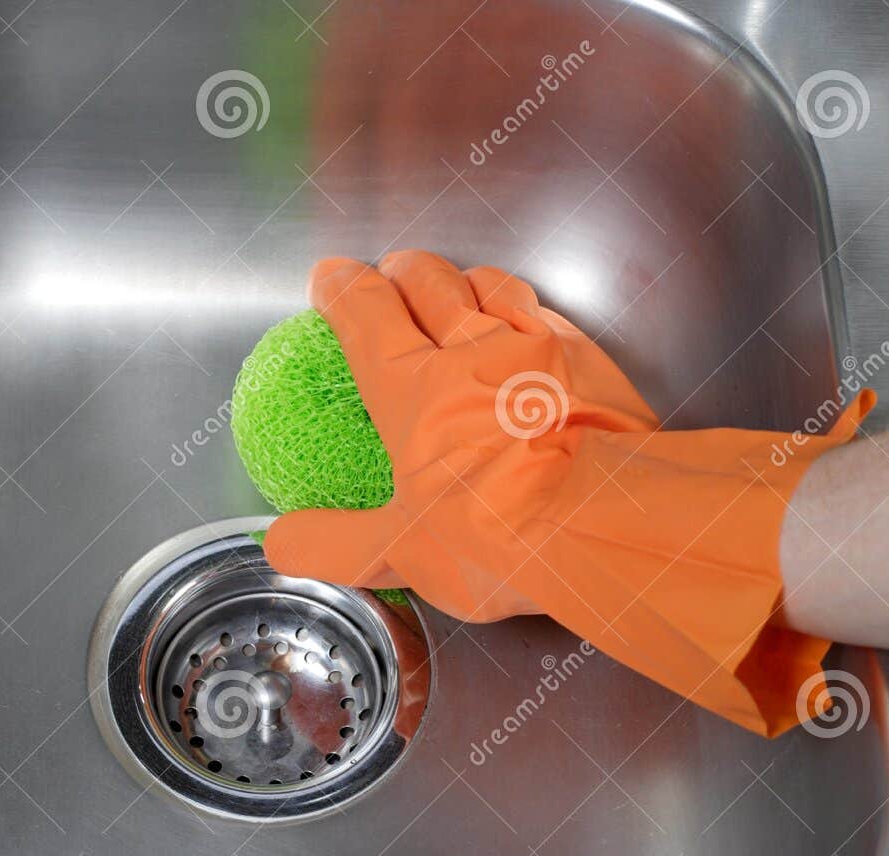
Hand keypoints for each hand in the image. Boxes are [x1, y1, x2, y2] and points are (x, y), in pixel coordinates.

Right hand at [265, 250, 872, 735]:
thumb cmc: (496, 533)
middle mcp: (471, 348)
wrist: (605, 520)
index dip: (343, 289)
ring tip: (462, 287)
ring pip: (494, 286)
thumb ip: (335, 543)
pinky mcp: (591, 360)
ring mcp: (537, 346)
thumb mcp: (399, 552)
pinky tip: (535, 326)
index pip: (366, 313)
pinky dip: (531, 311)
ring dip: (470, 280)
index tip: (331, 278)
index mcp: (410, 386)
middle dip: (405, 270)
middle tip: (394, 273)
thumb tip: (283, 545)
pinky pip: (551, 315)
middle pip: (430, 282)